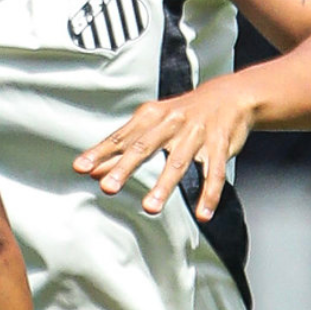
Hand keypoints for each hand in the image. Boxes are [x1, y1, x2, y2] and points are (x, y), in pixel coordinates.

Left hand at [72, 77, 259, 221]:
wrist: (230, 96)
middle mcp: (171, 123)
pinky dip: (209, 194)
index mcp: (151, 116)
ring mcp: (196, 133)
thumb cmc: (184, 113)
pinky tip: (202, 213)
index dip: (100, 152)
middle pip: (144, 147)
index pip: (120, 137)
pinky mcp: (220, 144)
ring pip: (178, 162)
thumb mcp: (152, 123)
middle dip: (125, 168)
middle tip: (108, 188)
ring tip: (150, 207)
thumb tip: (96, 170)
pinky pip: (215, 172)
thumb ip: (125, 146)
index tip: (81, 167)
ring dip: (164, 186)